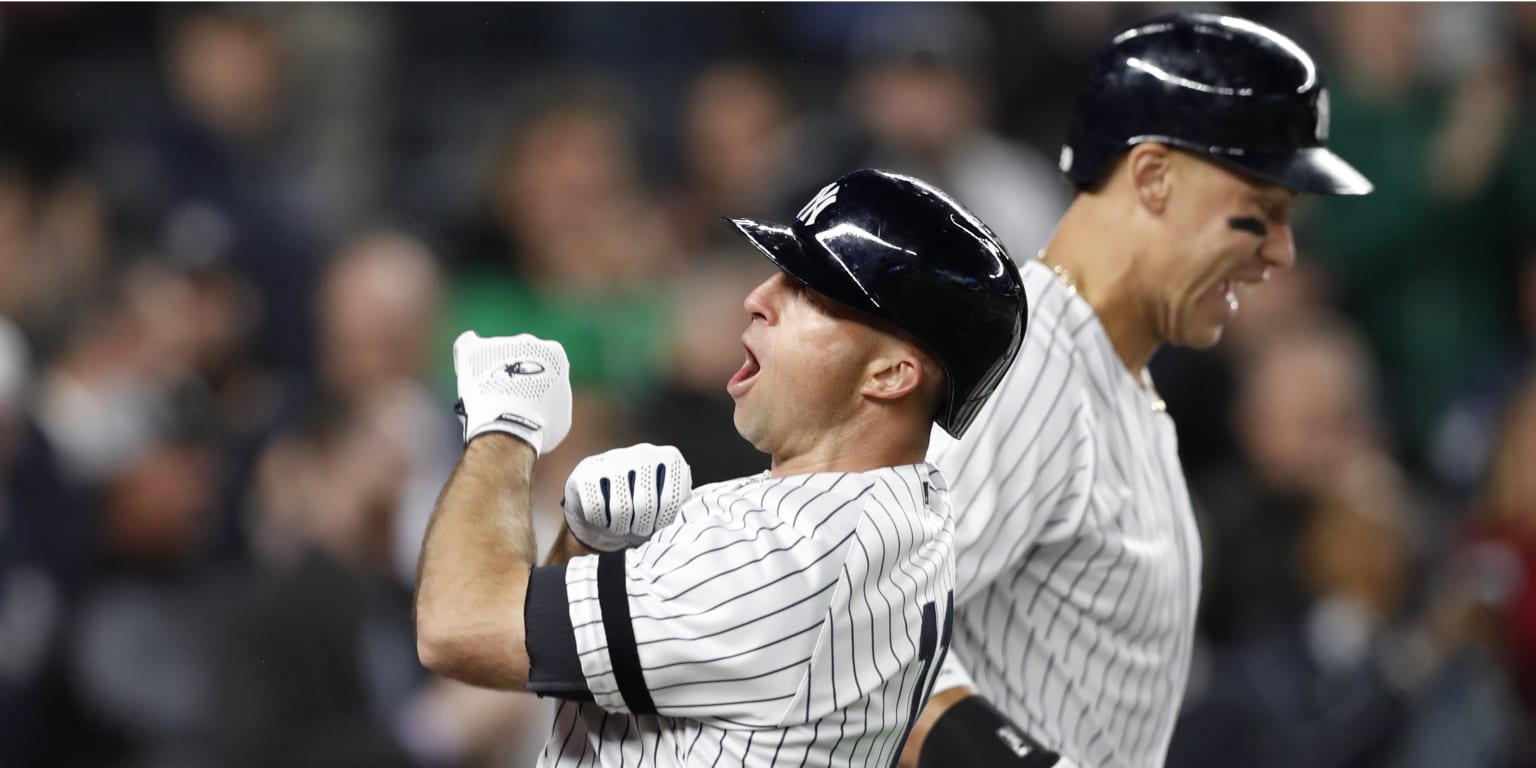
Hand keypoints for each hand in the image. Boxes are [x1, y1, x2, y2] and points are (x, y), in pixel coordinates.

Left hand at [452, 331, 571, 456]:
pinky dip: (469, 353)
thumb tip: (542, 400)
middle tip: (510, 395)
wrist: (510, 425)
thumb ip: (552, 397)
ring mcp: (501, 344)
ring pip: (496, 352)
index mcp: (554, 354)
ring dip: (492, 368)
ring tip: (488, 394)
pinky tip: (468, 364)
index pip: (547, 361)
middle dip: (516, 370)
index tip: (533, 394)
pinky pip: (470, 345)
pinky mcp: (476, 350)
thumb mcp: (560, 413)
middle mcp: (529, 342)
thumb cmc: (540, 427)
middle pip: (522, 352)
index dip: (539, 379)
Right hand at [562, 443, 691, 551]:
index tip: (659, 525)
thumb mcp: (669, 502)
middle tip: (638, 529)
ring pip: (621, 509)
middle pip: (646, 506)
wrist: (603, 496)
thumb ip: (685, 507)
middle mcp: (644, 452)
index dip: (665, 523)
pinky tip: (603, 516)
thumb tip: (696, 520)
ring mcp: (614, 458)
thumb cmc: (644, 506)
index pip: (673, 501)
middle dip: (642, 527)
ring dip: (621, 527)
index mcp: (670, 458)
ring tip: (622, 525)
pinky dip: (600, 521)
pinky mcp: (586, 472)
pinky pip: (596, 509)